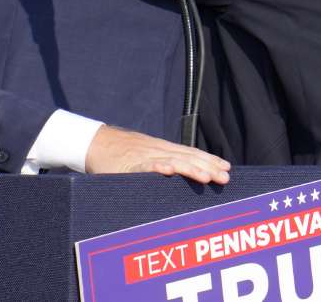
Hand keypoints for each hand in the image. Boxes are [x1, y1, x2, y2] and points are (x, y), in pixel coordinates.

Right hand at [84, 125, 230, 184]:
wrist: (94, 142)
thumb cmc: (120, 153)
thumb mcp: (145, 155)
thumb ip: (161, 163)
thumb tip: (178, 174)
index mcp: (162, 149)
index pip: (191, 154)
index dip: (209, 160)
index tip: (226, 168)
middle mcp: (157, 150)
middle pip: (186, 158)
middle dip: (207, 167)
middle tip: (225, 177)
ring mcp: (143, 157)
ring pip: (170, 162)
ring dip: (189, 168)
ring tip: (205, 177)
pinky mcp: (128, 165)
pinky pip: (143, 167)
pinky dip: (156, 167)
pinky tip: (167, 171)